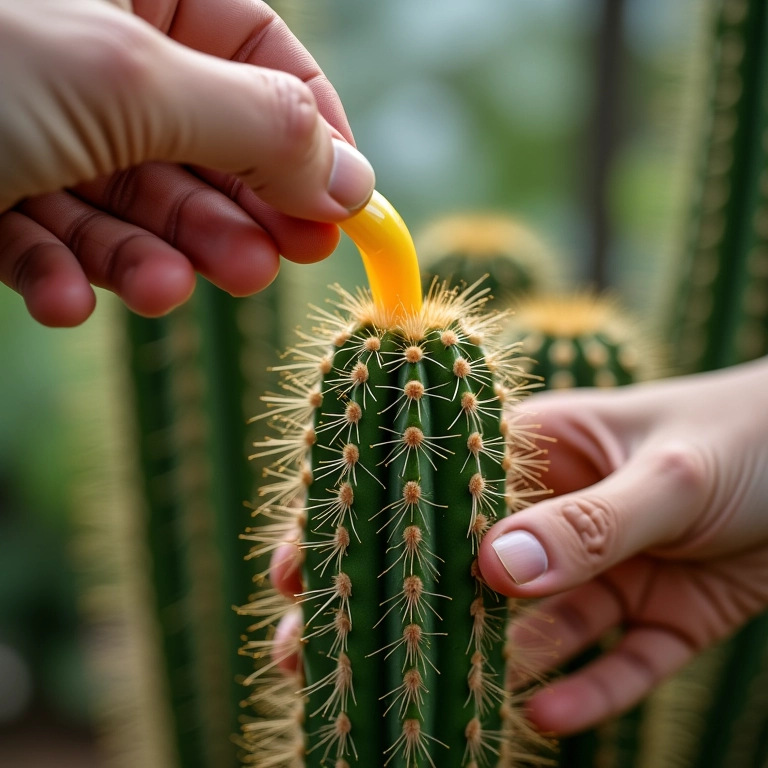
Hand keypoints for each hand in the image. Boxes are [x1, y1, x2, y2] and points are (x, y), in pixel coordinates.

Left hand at [0, 0, 374, 325]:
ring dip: (149, 259)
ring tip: (168, 290)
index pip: (256, 52)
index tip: (346, 204)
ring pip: (126, 207)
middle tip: (269, 265)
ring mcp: (39, 129)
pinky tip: (64, 302)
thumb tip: (355, 180)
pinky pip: (43, 242)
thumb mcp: (131, 82)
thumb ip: (256, 129)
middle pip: (199, 147)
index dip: (309, 130)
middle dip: (229, 215)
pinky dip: (58, 279)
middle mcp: (92, 57)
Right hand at [269, 358, 767, 733]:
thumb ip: (587, 525)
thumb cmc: (752, 436)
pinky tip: (545, 719)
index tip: (299, 561)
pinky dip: (583, 695)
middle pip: (463, 570)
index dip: (366, 520)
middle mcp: (562, 516)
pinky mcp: (655, 619)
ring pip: (529, 631)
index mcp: (546, 452)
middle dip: (400, 608)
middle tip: (315, 651)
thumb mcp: (669, 475)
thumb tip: (493, 572)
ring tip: (414, 707)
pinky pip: (610, 667)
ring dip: (479, 666)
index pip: (437, 488)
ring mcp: (606, 571)